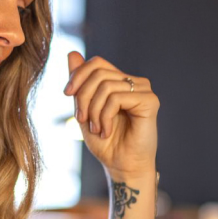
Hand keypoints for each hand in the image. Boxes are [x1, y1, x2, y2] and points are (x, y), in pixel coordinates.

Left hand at [65, 51, 158, 178]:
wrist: (120, 166)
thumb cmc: (105, 142)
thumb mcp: (84, 110)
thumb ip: (80, 84)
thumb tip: (72, 52)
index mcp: (118, 82)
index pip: (96, 63)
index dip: (78, 75)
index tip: (67, 94)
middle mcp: (132, 82)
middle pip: (98, 73)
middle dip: (83, 97)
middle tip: (81, 119)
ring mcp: (143, 90)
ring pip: (106, 86)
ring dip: (94, 111)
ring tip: (96, 128)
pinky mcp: (150, 101)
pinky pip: (117, 98)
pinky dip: (105, 116)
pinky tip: (107, 131)